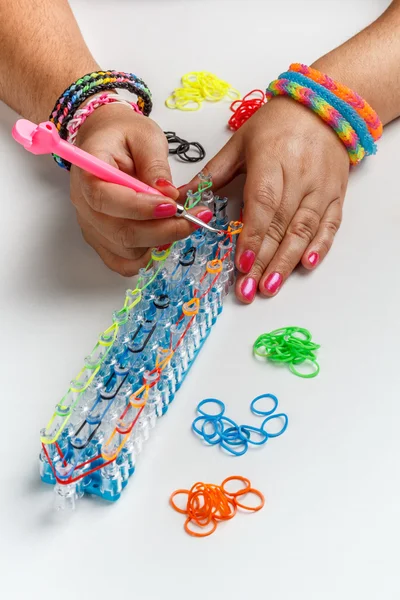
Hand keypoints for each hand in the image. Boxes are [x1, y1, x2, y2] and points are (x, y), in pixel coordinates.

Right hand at [70, 104, 212, 275]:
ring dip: (159, 242)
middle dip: (162, 231)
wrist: (106, 140)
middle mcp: (84, 205)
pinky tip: (163, 238)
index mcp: (87, 173)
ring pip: (126, 251)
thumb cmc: (124, 135)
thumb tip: (168, 194)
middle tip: (194, 219)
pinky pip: (123, 262)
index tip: (173, 205)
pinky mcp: (102, 240)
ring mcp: (91, 227)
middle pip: (120, 233)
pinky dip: (146, 257)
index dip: (140, 208)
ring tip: (183, 222)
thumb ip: (155, 165)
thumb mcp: (145, 137)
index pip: (105, 199)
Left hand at [180, 97, 348, 301]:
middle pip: (280, 224)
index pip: (262, 204)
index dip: (252, 236)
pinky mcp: (335, 195)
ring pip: (304, 230)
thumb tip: (180, 198)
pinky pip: (329, 225)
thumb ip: (212, 175)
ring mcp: (321, 188)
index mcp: (271, 161)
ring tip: (270, 287)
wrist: (324, 107)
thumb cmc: (276, 124)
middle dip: (263, 260)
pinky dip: (320, 246)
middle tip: (248, 289)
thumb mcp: (239, 143)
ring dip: (287, 261)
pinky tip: (307, 265)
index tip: (241, 264)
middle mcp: (299, 177)